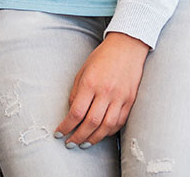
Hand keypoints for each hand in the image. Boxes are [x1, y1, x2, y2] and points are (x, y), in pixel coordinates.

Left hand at [55, 33, 149, 147]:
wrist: (127, 46)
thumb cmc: (103, 57)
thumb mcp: (83, 70)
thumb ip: (76, 92)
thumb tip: (72, 112)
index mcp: (90, 83)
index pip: (76, 112)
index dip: (66, 127)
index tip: (59, 133)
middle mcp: (105, 92)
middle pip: (91, 123)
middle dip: (78, 137)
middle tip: (70, 143)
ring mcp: (120, 97)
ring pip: (106, 127)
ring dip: (94, 139)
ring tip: (84, 143)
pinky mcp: (130, 100)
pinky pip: (119, 122)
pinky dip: (109, 132)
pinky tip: (101, 134)